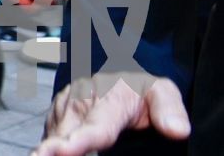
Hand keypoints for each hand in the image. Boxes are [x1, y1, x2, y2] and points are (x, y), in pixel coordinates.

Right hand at [33, 72, 189, 155]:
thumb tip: (178, 130)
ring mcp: (65, 108)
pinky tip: (45, 153)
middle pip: (64, 133)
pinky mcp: (56, 116)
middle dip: (50, 148)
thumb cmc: (139, 88)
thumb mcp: (163, 92)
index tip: (63, 151)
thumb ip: (170, 110)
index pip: (94, 126)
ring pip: (53, 134)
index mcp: (107, 98)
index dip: (78, 142)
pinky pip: (50, 134)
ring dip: (46, 148)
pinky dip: (48, 146)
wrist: (119, 76)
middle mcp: (80, 102)